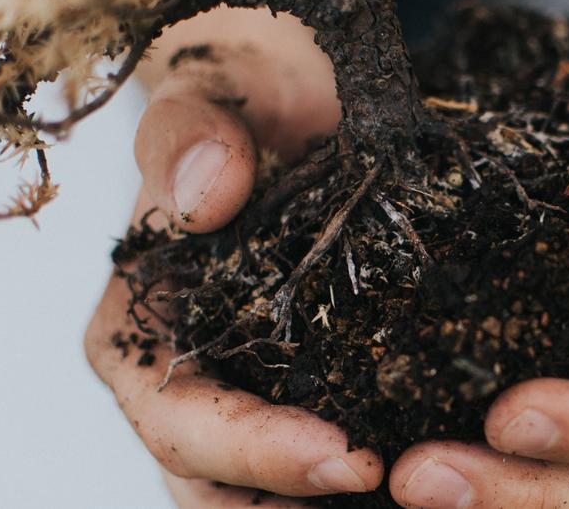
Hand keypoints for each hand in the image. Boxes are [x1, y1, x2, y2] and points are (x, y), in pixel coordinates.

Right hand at [84, 9, 382, 504]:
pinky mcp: (309, 383)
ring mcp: (248, 389)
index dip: (254, 453)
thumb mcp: (211, 99)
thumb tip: (205, 196)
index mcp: (140, 331)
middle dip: (302, 496)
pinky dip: (368, 466)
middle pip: (222, 483)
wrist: (288, 110)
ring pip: (272, 489)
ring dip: (332, 498)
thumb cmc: (240, 106)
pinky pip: (328, 447)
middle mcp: (187, 377)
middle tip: (396, 483)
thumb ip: (191, 136)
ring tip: (420, 486)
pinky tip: (429, 457)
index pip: (181, 422)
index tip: (345, 457)